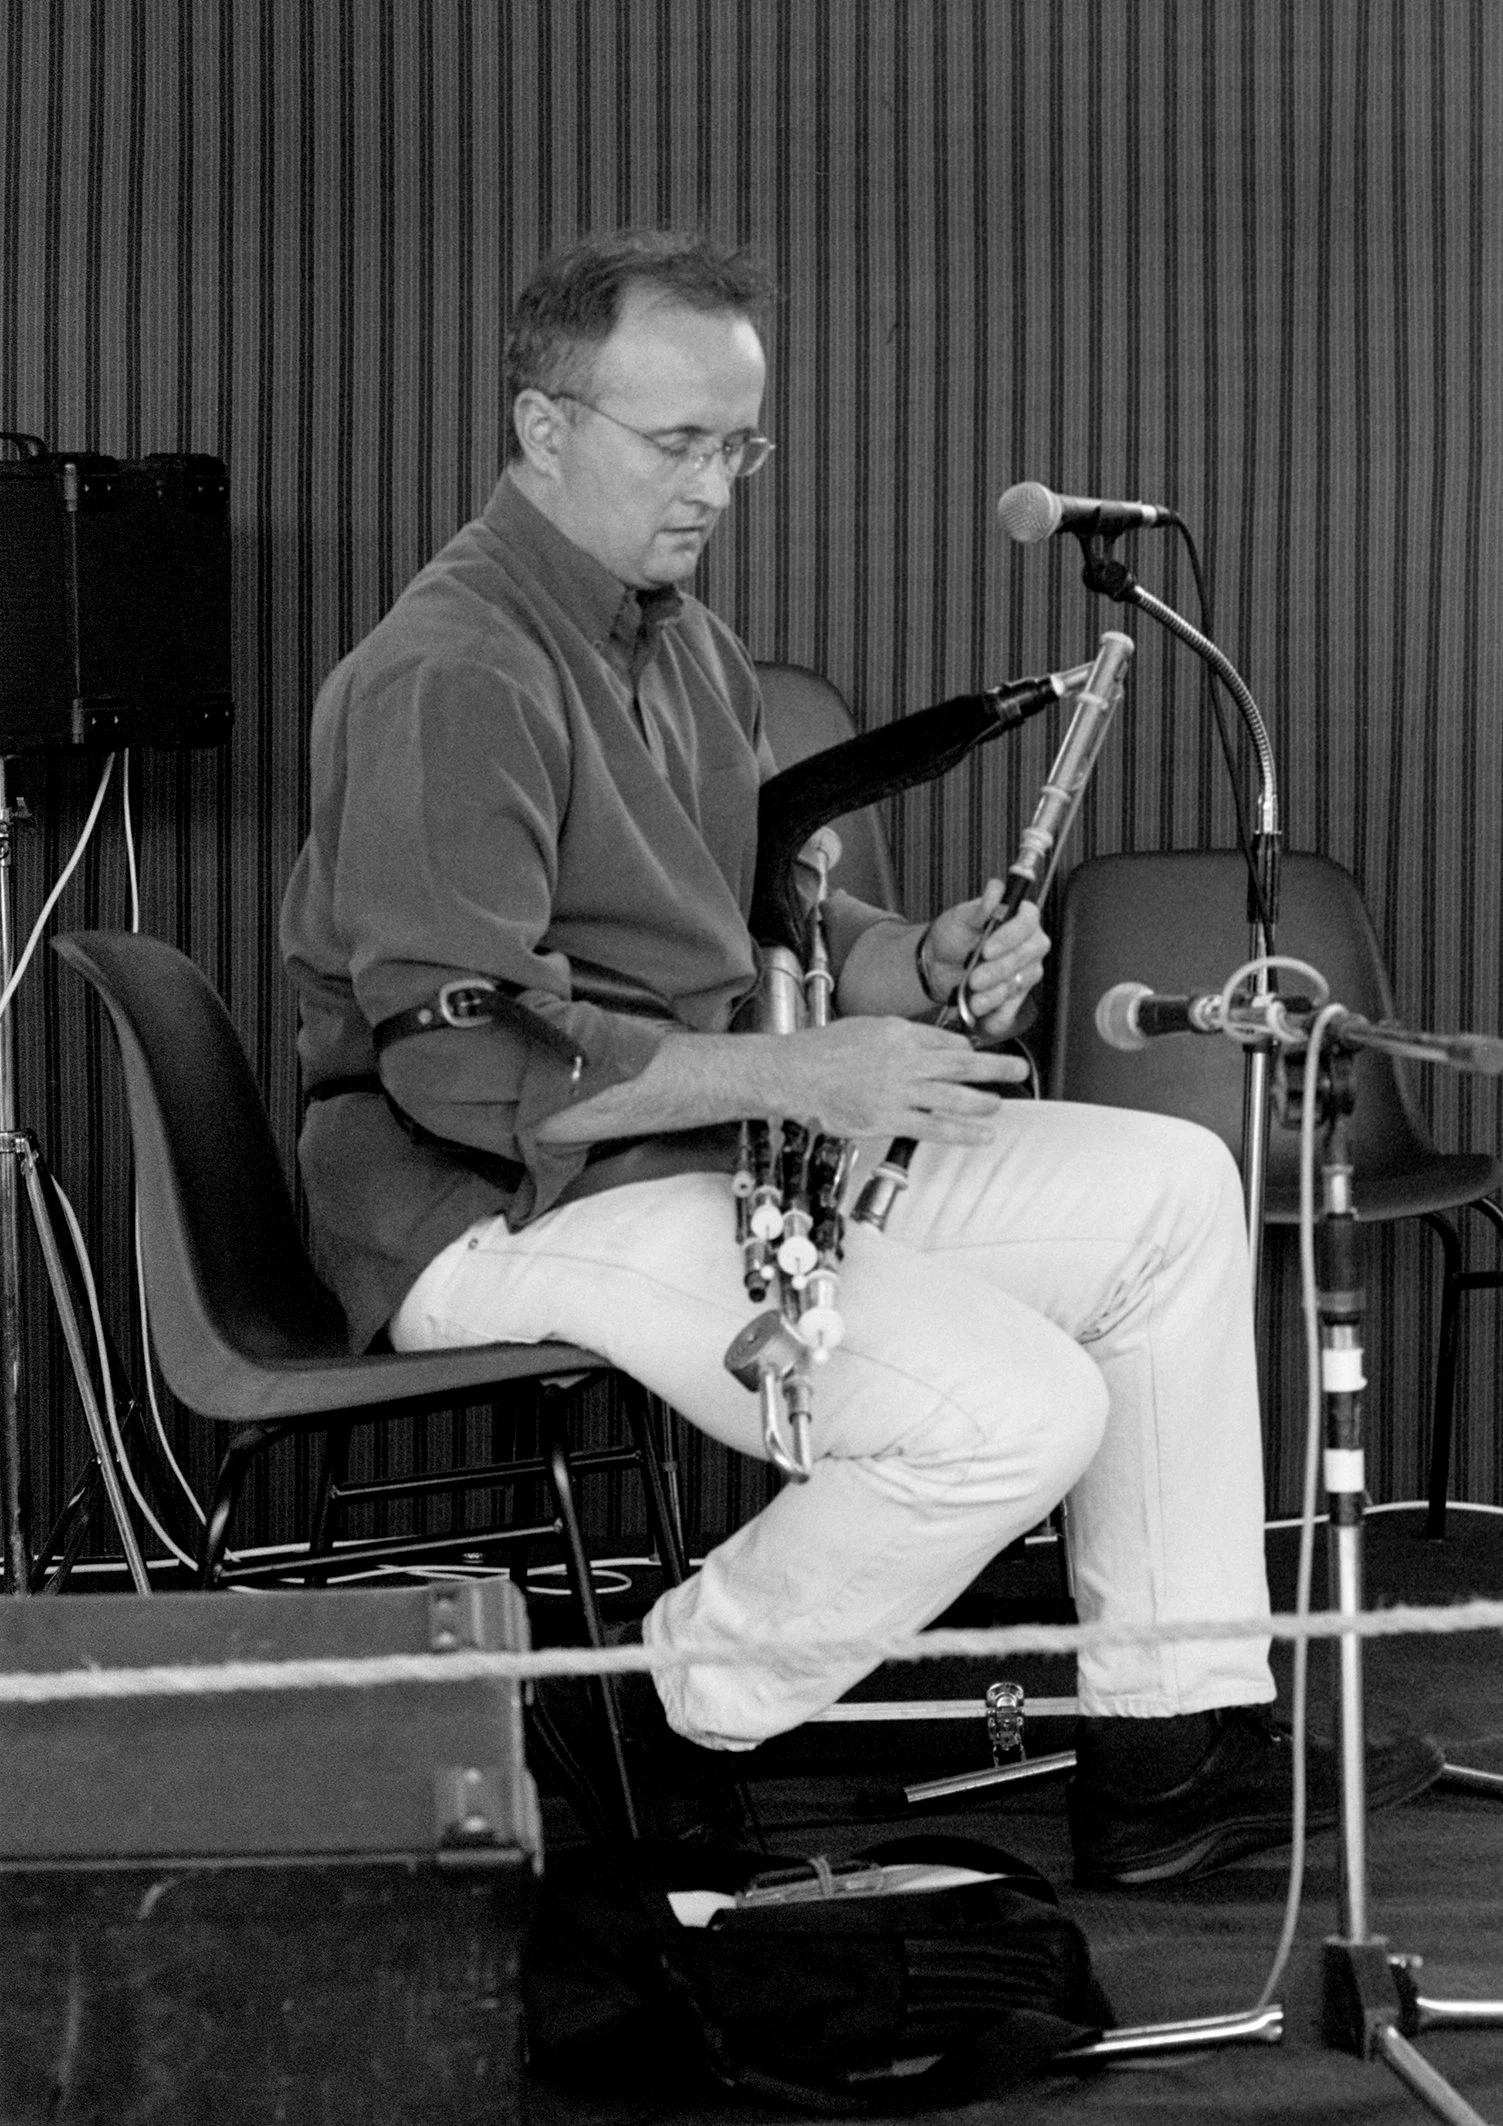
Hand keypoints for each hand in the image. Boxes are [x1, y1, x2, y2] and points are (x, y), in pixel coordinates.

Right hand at [774, 1015, 1027, 1141]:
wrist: (794, 1073)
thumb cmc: (823, 1050)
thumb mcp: (867, 1026)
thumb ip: (901, 1034)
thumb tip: (933, 1042)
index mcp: (900, 1033)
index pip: (946, 1042)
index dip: (967, 1052)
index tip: (979, 1059)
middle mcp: (905, 1060)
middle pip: (962, 1066)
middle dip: (996, 1068)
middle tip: (1019, 1069)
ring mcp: (899, 1091)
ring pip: (954, 1097)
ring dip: (984, 1101)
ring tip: (1001, 1103)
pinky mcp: (889, 1119)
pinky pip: (935, 1128)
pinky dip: (963, 1132)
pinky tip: (983, 1134)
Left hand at [921, 888, 1049, 1040]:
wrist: (938, 964)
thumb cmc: (952, 935)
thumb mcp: (960, 917)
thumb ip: (980, 907)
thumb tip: (996, 889)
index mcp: (1020, 919)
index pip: (1027, 923)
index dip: (1009, 937)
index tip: (987, 948)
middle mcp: (1028, 944)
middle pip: (1025, 957)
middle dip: (998, 971)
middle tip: (974, 978)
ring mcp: (1025, 971)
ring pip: (1018, 984)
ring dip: (995, 995)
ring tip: (974, 1000)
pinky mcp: (1016, 995)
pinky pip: (1013, 1009)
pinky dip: (998, 1017)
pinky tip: (985, 1020)